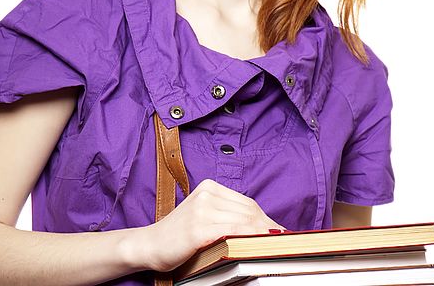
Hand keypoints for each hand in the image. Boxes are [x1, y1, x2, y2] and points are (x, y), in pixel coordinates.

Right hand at [141, 178, 286, 272]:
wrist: (150, 245)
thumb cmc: (179, 235)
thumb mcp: (204, 216)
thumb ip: (228, 215)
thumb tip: (263, 226)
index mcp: (209, 187)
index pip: (247, 203)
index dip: (266, 218)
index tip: (281, 231)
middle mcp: (206, 194)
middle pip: (248, 211)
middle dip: (269, 227)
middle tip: (284, 241)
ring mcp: (202, 210)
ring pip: (244, 220)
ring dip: (263, 234)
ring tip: (275, 246)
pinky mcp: (199, 228)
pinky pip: (233, 231)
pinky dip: (250, 238)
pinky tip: (259, 245)